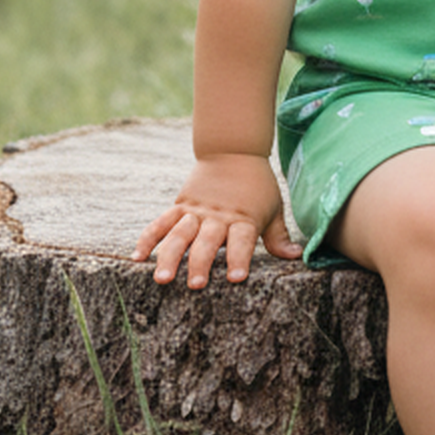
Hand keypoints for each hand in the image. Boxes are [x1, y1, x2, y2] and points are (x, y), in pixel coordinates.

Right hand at [135, 152, 303, 286]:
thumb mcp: (273, 208)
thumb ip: (279, 236)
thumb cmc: (258, 185)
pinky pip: (162, 222)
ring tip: (161, 278)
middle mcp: (219, 216)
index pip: (243, 240)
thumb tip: (297, 256)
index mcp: (244, 218)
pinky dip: (149, 238)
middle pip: (208, 241)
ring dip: (170, 256)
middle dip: (201, 263)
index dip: (240, 258)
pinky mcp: (181, 205)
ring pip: (181, 234)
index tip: (236, 278)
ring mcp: (197, 210)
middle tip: (195, 285)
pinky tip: (137, 257)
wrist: (234, 150)